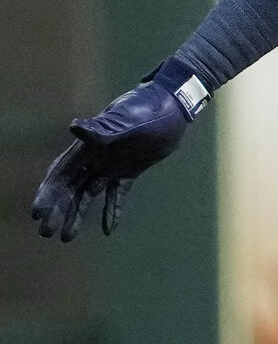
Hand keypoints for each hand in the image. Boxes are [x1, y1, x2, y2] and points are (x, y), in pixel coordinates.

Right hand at [30, 73, 194, 240]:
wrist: (173, 104)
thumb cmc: (148, 107)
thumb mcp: (127, 118)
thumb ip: (103, 127)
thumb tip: (74, 128)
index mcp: (89, 146)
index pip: (62, 174)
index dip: (48, 193)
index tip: (37, 212)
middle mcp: (95, 157)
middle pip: (70, 188)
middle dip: (57, 210)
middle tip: (46, 233)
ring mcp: (112, 164)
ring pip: (88, 194)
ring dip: (76, 214)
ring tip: (66, 238)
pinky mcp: (129, 170)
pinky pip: (117, 194)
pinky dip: (112, 210)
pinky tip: (109, 230)